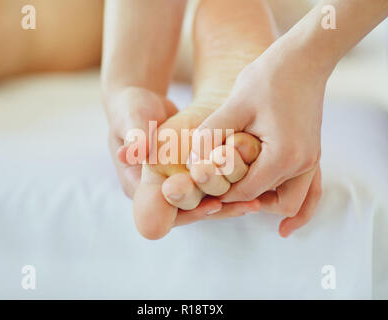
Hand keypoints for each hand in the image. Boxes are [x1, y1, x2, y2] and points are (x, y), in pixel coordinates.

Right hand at [106, 87, 261, 229]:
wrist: (142, 104)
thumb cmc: (131, 108)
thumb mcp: (131, 118)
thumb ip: (134, 135)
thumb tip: (130, 152)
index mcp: (138, 186)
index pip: (163, 210)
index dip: (188, 209)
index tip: (213, 205)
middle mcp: (158, 192)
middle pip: (189, 210)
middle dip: (216, 208)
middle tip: (244, 205)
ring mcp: (176, 185)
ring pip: (205, 202)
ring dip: (230, 202)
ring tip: (256, 200)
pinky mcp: (190, 177)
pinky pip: (213, 188)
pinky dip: (233, 188)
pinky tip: (257, 188)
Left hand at [192, 40, 325, 236]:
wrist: (303, 58)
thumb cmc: (268, 78)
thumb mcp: (234, 104)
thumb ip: (212, 135)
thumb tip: (192, 160)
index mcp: (282, 156)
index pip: (244, 192)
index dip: (219, 192)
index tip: (201, 188)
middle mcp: (302, 164)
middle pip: (269, 203)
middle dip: (242, 201)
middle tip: (218, 193)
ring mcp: (311, 160)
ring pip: (293, 204)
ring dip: (268, 206)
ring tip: (243, 204)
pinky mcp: (311, 154)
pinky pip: (311, 193)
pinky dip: (300, 210)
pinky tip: (285, 230)